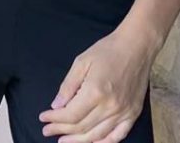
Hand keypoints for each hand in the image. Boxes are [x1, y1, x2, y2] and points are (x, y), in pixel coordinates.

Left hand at [38, 26, 159, 142]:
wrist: (136, 47)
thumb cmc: (107, 51)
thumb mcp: (81, 62)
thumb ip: (68, 86)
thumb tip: (56, 106)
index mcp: (95, 92)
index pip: (71, 114)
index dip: (55, 119)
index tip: (43, 118)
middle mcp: (110, 106)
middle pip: (82, 127)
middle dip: (61, 130)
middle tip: (47, 131)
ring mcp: (124, 112)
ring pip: (98, 135)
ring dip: (79, 140)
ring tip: (64, 140)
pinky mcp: (133, 114)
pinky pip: (118, 135)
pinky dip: (104, 142)